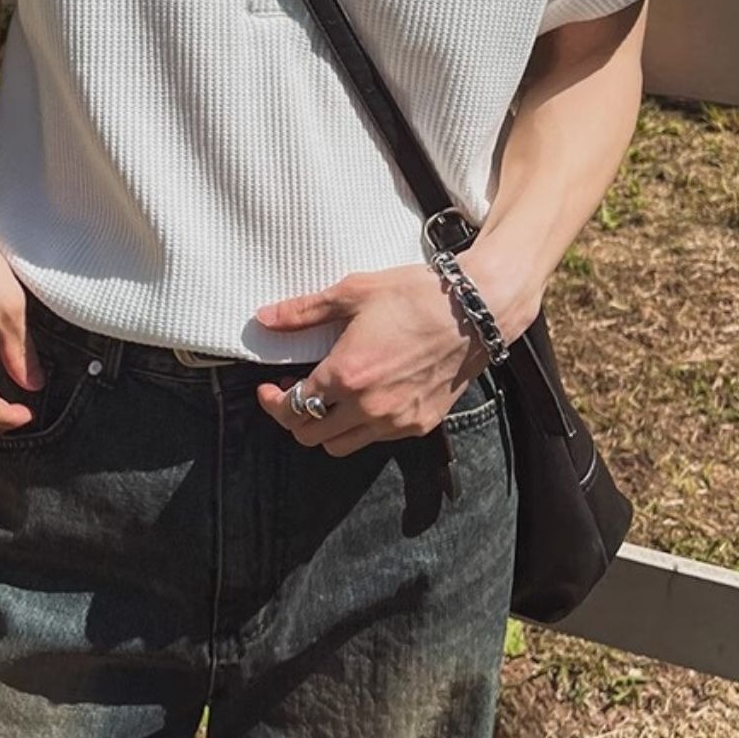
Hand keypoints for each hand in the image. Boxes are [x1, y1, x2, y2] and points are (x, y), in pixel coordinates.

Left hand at [253, 252, 535, 456]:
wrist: (474, 310)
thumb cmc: (413, 295)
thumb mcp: (353, 292)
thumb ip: (304, 311)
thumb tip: (264, 318)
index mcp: (346, 374)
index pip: (294, 407)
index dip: (273, 402)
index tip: (268, 388)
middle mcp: (369, 407)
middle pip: (311, 436)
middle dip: (293, 417)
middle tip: (292, 391)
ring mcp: (397, 421)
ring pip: (341, 446)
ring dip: (325, 428)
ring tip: (326, 397)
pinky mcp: (420, 424)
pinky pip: (376, 439)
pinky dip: (360, 425)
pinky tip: (363, 396)